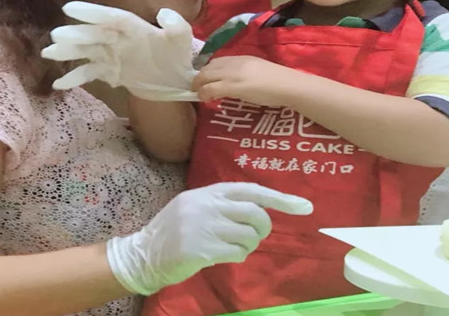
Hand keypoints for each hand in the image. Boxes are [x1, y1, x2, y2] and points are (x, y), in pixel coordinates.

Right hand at [42, 3, 198, 100]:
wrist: (176, 80)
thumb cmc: (177, 55)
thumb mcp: (182, 39)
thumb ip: (176, 25)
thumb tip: (163, 14)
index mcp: (134, 27)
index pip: (111, 18)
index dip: (91, 13)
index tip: (69, 8)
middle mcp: (118, 39)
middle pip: (94, 35)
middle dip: (75, 35)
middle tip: (56, 36)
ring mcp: (112, 55)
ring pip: (86, 52)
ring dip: (69, 52)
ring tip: (49, 53)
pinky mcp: (109, 72)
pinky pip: (90, 73)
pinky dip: (75, 77)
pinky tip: (59, 84)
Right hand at [106, 182, 312, 294]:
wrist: (143, 254)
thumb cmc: (173, 230)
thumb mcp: (195, 206)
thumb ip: (223, 204)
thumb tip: (261, 209)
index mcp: (209, 192)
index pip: (252, 191)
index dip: (281, 199)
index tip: (305, 207)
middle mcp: (208, 205)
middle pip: (256, 214)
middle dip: (263, 228)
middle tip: (256, 236)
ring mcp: (204, 227)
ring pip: (249, 236)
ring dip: (248, 246)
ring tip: (233, 248)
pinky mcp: (201, 250)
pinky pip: (236, 254)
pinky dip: (237, 257)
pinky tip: (222, 256)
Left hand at [194, 56, 302, 106]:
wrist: (287, 85)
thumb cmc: (278, 81)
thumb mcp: (258, 70)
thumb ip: (245, 73)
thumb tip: (235, 82)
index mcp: (241, 58)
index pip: (217, 61)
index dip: (208, 71)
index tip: (206, 80)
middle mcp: (234, 63)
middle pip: (207, 68)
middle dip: (199, 78)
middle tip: (197, 88)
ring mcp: (232, 74)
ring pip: (205, 77)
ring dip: (199, 86)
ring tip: (200, 95)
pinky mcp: (232, 86)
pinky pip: (210, 89)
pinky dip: (204, 94)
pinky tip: (206, 100)